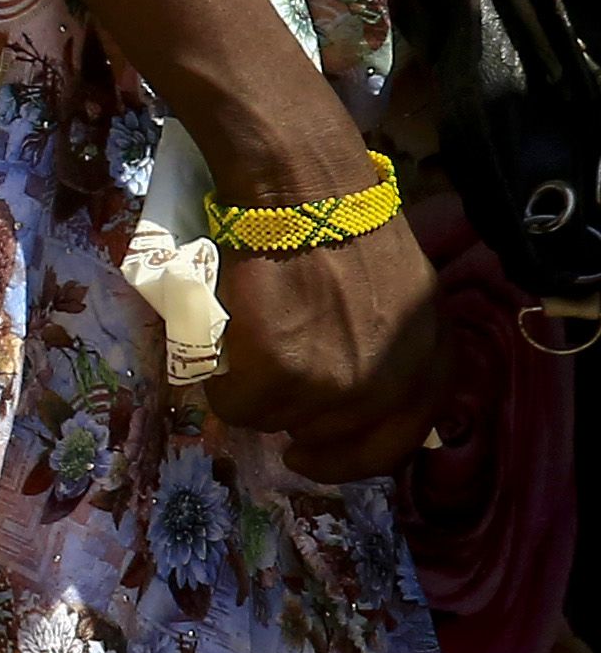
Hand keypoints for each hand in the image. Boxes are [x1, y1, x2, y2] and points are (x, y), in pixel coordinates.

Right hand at [208, 212, 444, 478]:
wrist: (308, 195)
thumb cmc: (352, 233)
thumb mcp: (407, 301)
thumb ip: (397, 353)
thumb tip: (359, 394)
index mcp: (429, 368)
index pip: (394, 444)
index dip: (349, 457)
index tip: (311, 454)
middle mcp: (389, 387)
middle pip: (330, 439)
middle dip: (296, 425)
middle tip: (269, 401)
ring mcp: (334, 385)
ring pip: (277, 422)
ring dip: (256, 397)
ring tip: (244, 356)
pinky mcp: (280, 375)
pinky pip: (237, 406)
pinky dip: (223, 386)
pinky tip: (224, 353)